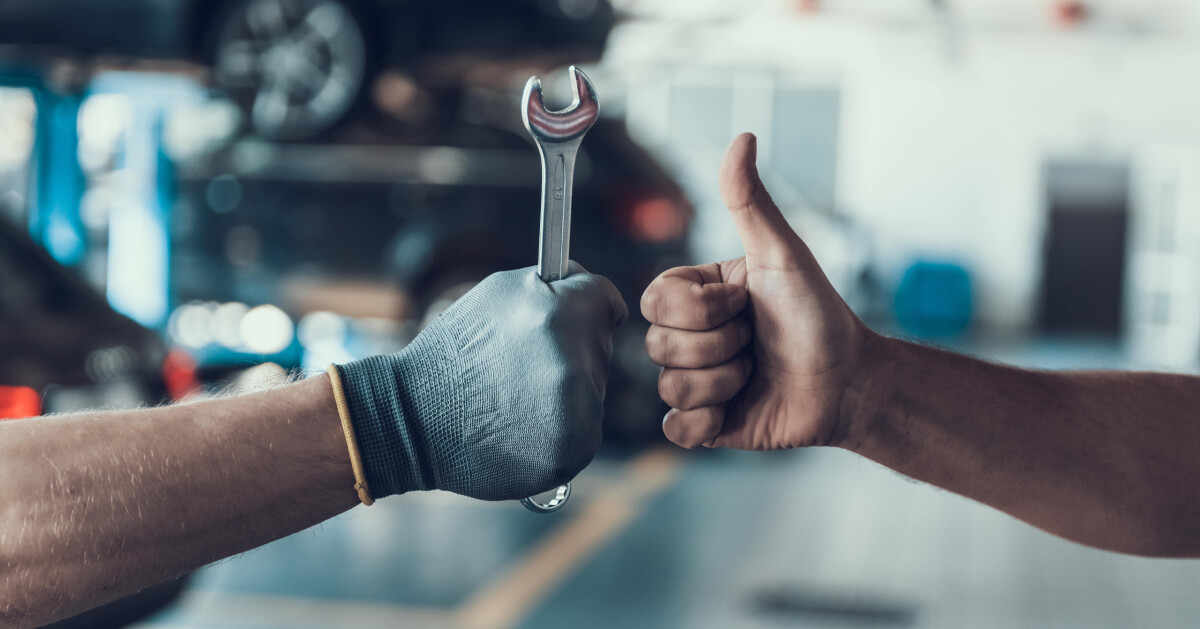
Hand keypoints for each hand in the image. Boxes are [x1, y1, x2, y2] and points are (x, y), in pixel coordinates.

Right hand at [338, 264, 626, 500]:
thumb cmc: (454, 352)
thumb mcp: (498, 293)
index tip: (577, 318)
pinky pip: (585, 428)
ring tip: (516, 397)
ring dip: (567, 390)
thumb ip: (552, 284)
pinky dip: (561, 428)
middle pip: (601, 346)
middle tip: (522, 365)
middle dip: (572, 349)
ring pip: (594, 389)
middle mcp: (576, 361)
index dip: (590, 307)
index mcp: (562, 313)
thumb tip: (587, 282)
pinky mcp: (576, 449)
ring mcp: (579, 411)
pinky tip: (522, 426)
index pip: (609, 300)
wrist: (415, 419)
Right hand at [641, 133, 868, 449]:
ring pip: (670, 386)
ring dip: (724, 382)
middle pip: (658, 344)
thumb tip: (743, 137)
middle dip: (718, 346)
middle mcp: (690, 336)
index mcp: (698, 295)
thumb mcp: (783, 255)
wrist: (850, 383)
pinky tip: (737, 409)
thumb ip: (750, 202)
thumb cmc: (820, 315)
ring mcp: (696, 381)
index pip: (655, 299)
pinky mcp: (705, 424)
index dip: (700, 308)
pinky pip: (675, 429)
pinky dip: (707, 422)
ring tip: (755, 372)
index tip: (743, 303)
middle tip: (755, 340)